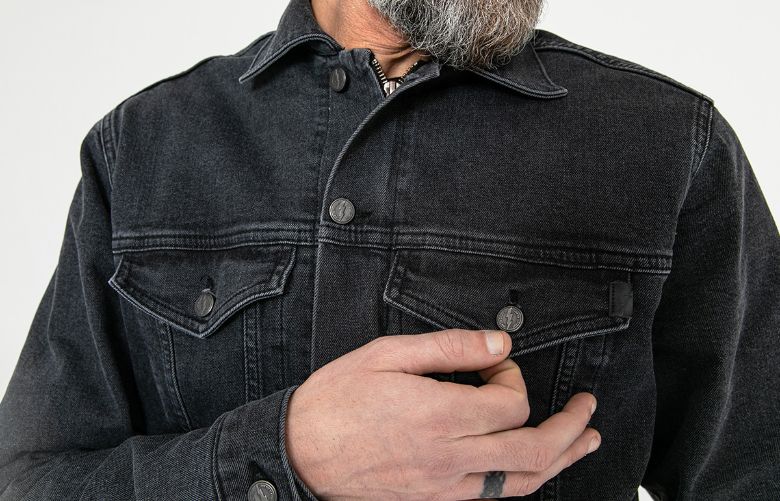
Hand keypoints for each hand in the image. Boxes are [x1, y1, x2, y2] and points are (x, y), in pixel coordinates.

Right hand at [285, 328, 600, 499]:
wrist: (301, 453)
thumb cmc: (339, 399)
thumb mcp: (387, 356)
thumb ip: (449, 348)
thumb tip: (499, 343)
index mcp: (440, 416)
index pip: (511, 404)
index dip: (513, 378)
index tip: (495, 364)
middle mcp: (450, 458)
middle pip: (534, 451)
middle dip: (571, 428)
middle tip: (588, 408)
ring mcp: (444, 486)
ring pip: (521, 484)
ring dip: (561, 460)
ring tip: (586, 442)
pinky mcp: (434, 500)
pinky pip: (492, 498)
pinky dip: (524, 482)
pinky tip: (535, 469)